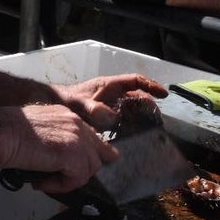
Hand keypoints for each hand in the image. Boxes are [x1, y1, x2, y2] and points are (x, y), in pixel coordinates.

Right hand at [0, 104, 117, 193]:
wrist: (0, 133)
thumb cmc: (5, 132)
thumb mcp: (34, 130)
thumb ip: (52, 139)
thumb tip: (56, 159)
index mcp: (65, 114)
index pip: (90, 136)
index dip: (85, 155)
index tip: (74, 167)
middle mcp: (75, 122)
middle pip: (98, 153)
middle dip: (82, 170)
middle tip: (60, 179)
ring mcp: (77, 138)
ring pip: (89, 168)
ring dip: (69, 180)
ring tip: (45, 181)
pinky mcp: (74, 154)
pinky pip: (78, 179)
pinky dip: (61, 186)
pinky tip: (42, 182)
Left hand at [51, 74, 168, 129]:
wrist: (55, 105)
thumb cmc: (68, 99)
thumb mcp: (80, 103)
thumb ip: (93, 108)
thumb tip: (111, 118)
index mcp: (110, 85)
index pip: (136, 81)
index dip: (151, 85)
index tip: (164, 94)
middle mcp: (114, 94)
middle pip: (138, 98)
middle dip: (149, 108)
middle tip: (157, 122)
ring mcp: (111, 106)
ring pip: (132, 110)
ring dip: (141, 119)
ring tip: (149, 132)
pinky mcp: (107, 118)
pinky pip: (123, 121)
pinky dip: (130, 127)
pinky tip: (133, 139)